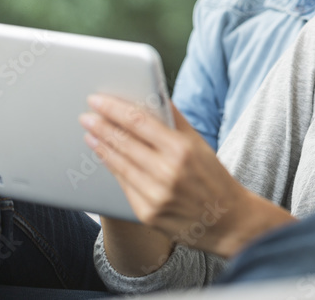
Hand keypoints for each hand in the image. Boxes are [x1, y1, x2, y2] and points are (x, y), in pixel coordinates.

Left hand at [80, 95, 290, 257]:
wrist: (228, 220)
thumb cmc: (214, 176)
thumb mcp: (199, 144)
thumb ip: (175, 120)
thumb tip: (155, 95)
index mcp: (182, 150)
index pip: (139, 122)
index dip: (114, 109)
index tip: (97, 100)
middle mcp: (167, 172)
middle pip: (124, 143)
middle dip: (101, 126)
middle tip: (86, 115)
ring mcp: (155, 195)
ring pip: (119, 164)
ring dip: (101, 146)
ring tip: (90, 133)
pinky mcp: (148, 213)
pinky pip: (124, 185)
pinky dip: (112, 168)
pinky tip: (105, 156)